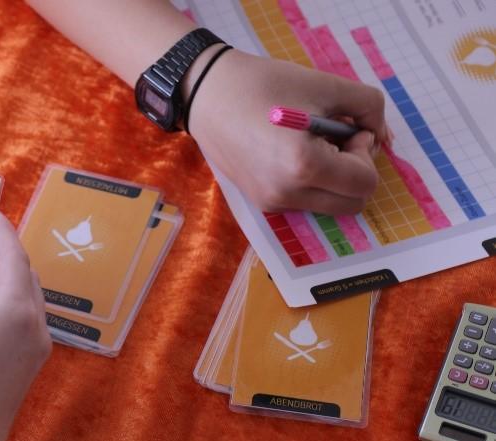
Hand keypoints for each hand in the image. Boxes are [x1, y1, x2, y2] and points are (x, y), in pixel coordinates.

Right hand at [0, 212, 51, 440]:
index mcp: (17, 311)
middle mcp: (37, 324)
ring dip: (5, 283)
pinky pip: (26, 320)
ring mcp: (39, 345)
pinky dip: (8, 305)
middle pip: (26, 277)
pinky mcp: (32, 362)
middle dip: (2, 259)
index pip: (15, 259)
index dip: (3, 234)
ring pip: (28, 299)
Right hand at [189, 50, 390, 214]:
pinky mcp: (261, 203)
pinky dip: (311, 182)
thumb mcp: (326, 85)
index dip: (366, 152)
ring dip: (334, 178)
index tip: (347, 128)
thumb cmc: (264, 85)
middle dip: (355, 172)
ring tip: (312, 145)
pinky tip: (291, 154)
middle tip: (337, 140)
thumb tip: (381, 136)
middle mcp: (287, 194)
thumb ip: (369, 107)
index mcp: (304, 167)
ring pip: (329, 205)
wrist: (207, 95)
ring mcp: (271, 202)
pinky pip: (304, 202)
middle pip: (352, 204)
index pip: (365, 183)